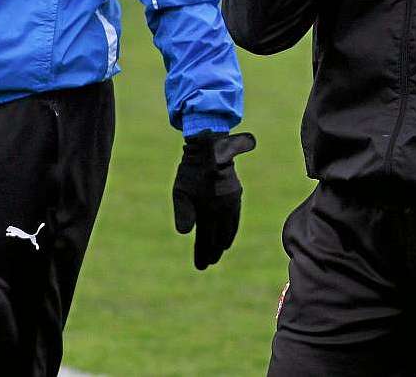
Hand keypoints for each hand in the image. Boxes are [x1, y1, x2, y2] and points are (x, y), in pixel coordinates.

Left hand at [173, 131, 255, 269]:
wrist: (210, 150)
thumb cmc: (190, 172)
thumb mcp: (180, 192)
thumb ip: (183, 213)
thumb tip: (184, 233)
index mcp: (207, 211)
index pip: (206, 239)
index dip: (203, 253)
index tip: (200, 266)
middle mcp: (222, 211)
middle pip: (217, 239)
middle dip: (211, 253)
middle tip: (206, 264)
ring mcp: (230, 204)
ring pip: (228, 231)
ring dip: (222, 245)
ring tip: (216, 254)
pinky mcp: (235, 197)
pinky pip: (234, 220)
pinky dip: (231, 232)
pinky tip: (227, 238)